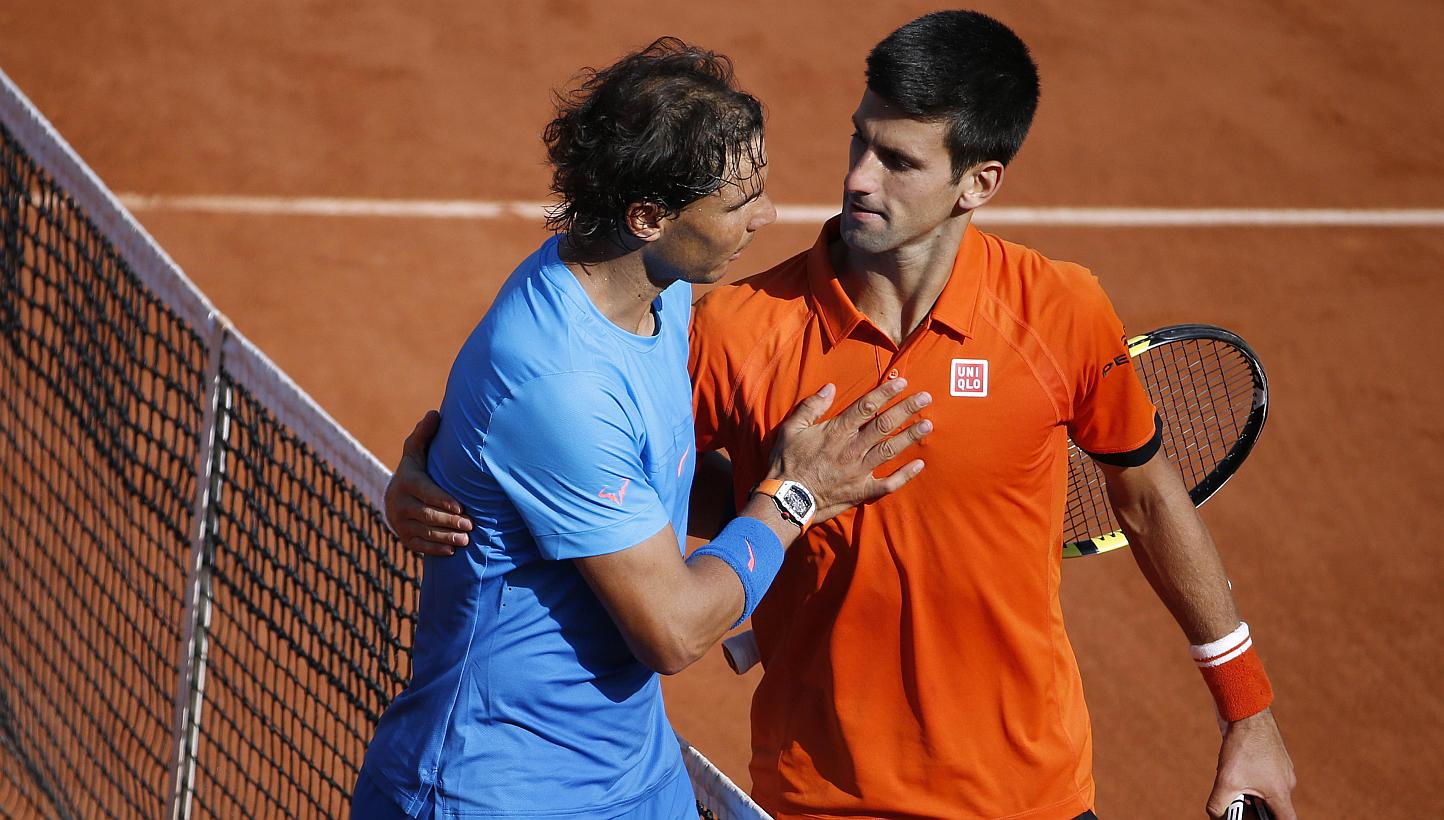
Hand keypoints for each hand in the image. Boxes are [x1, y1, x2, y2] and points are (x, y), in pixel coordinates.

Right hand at [384, 410, 472, 555]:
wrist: (398, 495)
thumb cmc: (417, 469)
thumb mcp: (417, 451)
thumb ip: (424, 434)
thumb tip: (434, 413)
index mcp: (406, 481)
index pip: (424, 492)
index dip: (442, 500)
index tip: (460, 506)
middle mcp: (399, 503)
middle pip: (426, 515)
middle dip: (449, 521)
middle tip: (470, 525)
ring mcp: (400, 522)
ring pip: (424, 532)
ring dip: (446, 537)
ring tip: (466, 539)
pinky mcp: (403, 538)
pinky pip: (419, 546)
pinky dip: (436, 549)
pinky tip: (452, 550)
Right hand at [765, 378, 931, 522]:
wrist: (786, 499)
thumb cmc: (786, 463)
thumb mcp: (791, 429)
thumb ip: (811, 407)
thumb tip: (830, 388)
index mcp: (836, 432)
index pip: (866, 407)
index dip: (885, 393)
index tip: (902, 382)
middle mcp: (852, 449)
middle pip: (885, 425)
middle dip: (907, 409)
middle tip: (926, 397)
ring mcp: (859, 471)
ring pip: (890, 450)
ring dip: (910, 436)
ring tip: (928, 424)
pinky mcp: (861, 491)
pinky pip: (888, 484)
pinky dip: (905, 475)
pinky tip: (919, 465)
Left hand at [1207, 709, 1296, 818]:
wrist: (1247, 711)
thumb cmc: (1242, 746)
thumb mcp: (1226, 780)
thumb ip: (1219, 804)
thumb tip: (1215, 816)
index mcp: (1281, 792)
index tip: (1259, 819)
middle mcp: (1286, 782)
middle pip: (1273, 808)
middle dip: (1255, 810)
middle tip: (1237, 804)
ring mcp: (1282, 768)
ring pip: (1267, 791)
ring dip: (1251, 793)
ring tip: (1234, 783)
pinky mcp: (1274, 757)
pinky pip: (1264, 776)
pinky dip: (1251, 779)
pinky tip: (1236, 767)